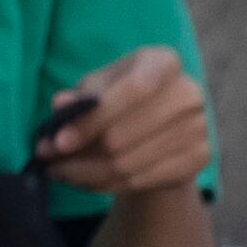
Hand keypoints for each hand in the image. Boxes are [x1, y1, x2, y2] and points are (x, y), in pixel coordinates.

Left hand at [34, 44, 211, 200]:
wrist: (161, 125)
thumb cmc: (120, 97)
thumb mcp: (98, 87)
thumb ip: (79, 96)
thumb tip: (61, 103)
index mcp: (163, 62)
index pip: (131, 90)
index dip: (92, 120)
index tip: (58, 142)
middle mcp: (188, 93)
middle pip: (123, 135)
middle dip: (77, 154)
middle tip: (46, 160)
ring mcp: (200, 127)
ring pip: (126, 164)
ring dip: (84, 174)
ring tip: (58, 172)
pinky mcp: (199, 158)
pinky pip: (140, 180)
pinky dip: (103, 185)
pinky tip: (82, 181)